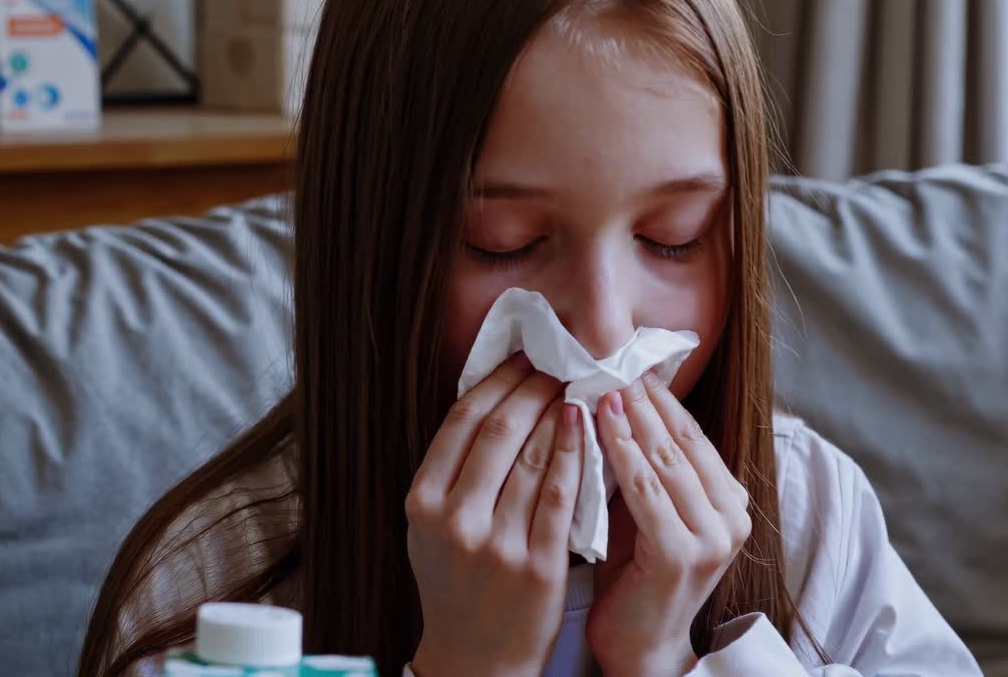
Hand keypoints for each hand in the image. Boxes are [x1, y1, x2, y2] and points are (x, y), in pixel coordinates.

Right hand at [405, 353, 583, 676]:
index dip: (496, 382)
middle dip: (531, 389)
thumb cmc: (455, 585)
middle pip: (499, 432)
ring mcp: (497, 543)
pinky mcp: (538, 565)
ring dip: (557, 415)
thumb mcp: (430, 527)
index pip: (462, 422)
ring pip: (533, 458)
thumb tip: (489, 400)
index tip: (521, 359)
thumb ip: (449, 473)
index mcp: (422, 502)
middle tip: (555, 366)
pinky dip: (575, 456)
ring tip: (573, 390)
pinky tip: (585, 429)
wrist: (475, 658)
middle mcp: (455, 520)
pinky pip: (561, 496)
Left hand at [585, 371, 751, 676]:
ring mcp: (713, 536)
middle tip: (607, 356)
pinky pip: (646, 490)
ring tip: (600, 379)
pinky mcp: (683, 554)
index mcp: (727, 498)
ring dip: (630, 416)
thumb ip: (639, 463)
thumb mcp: (642, 507)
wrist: (640, 646)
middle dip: (642, 396)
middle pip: (680, 438)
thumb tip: (610, 397)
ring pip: (665, 458)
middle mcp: (731, 514)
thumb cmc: (632, 573)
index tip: (623, 357)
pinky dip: (620, 452)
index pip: (689, 431)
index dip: (656, 394)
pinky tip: (597, 424)